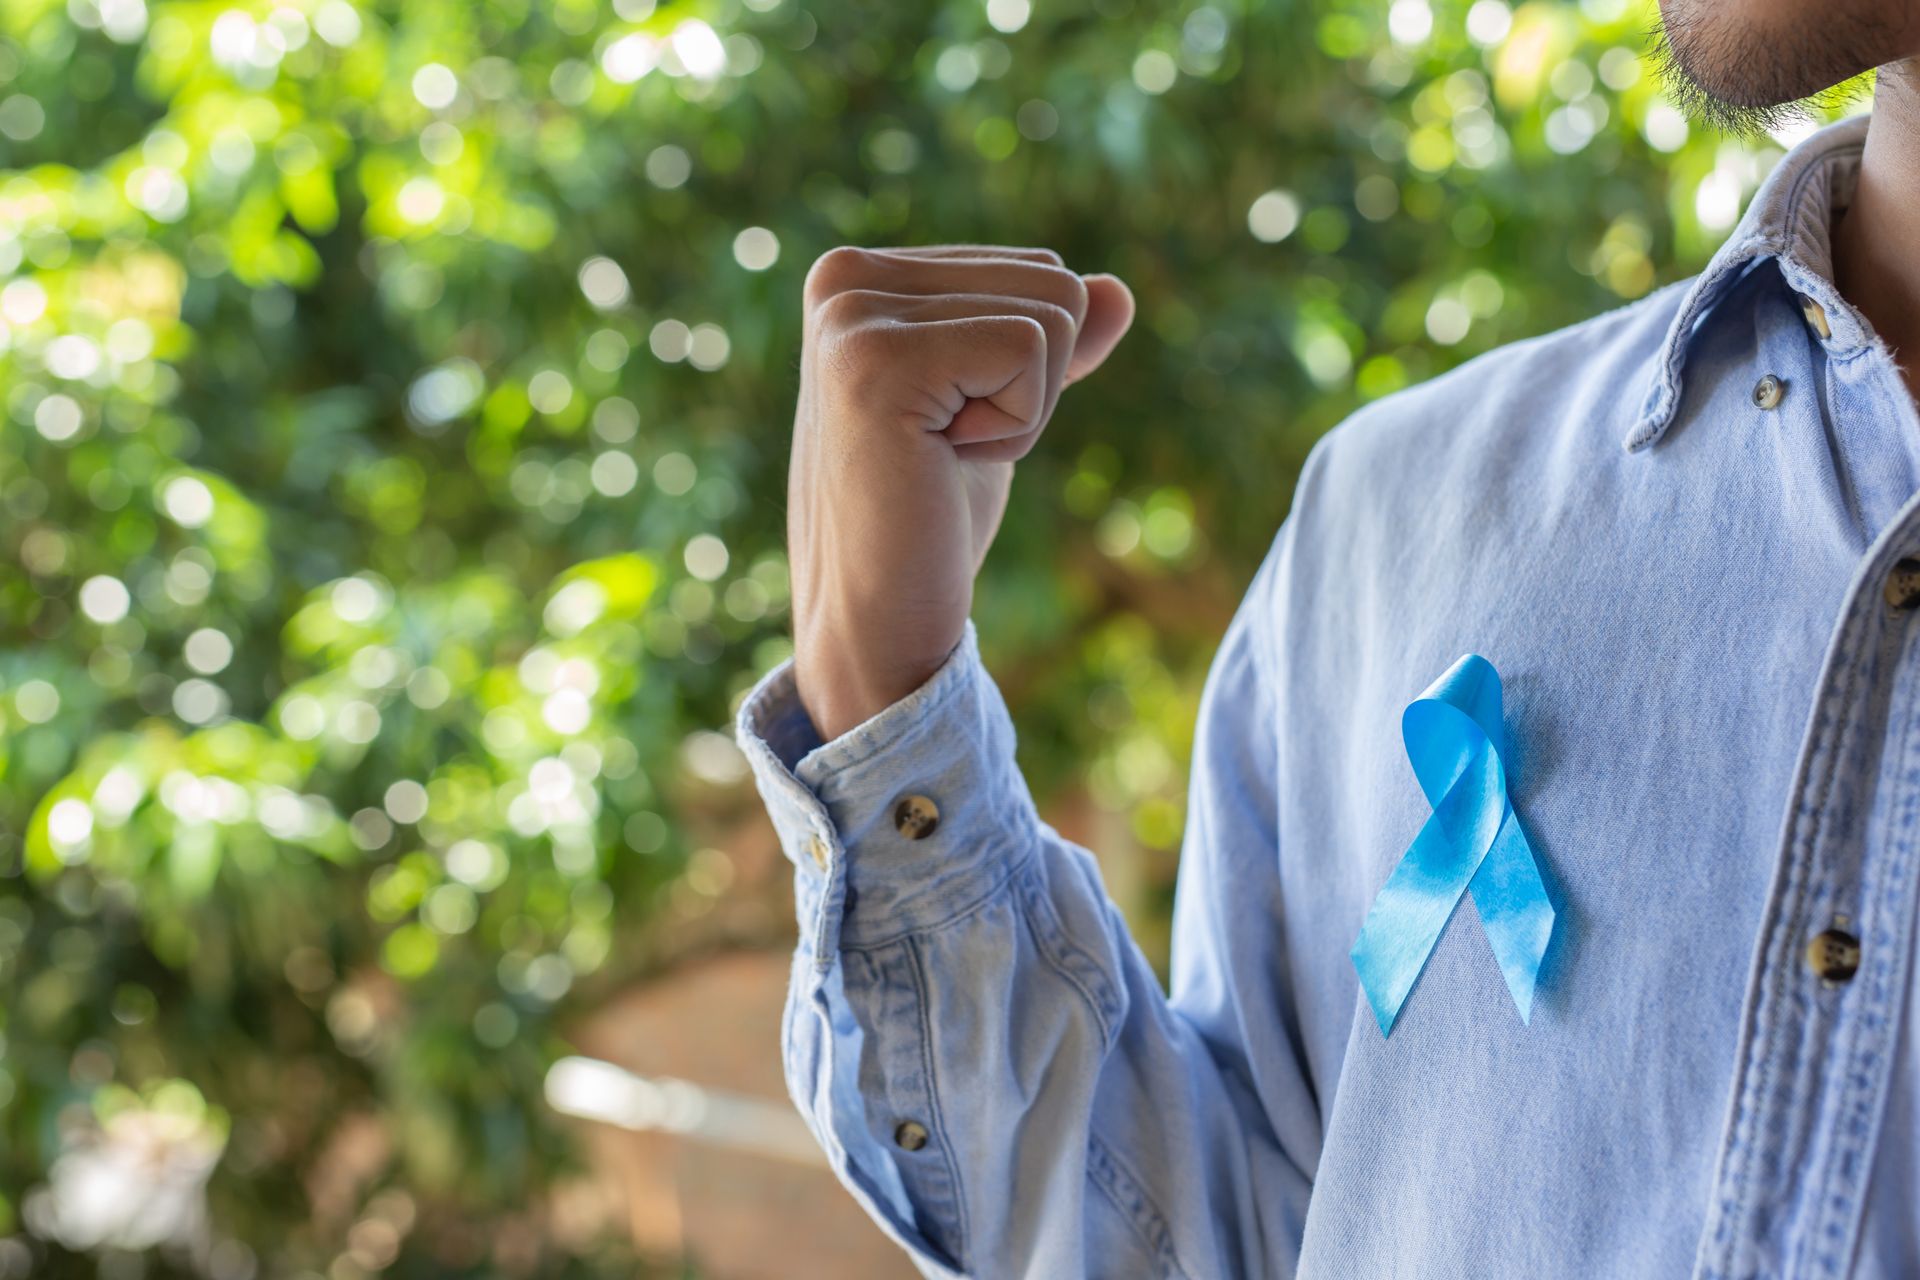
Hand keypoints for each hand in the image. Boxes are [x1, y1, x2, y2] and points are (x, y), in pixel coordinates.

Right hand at [786, 245, 1135, 741]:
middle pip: (1052, 279)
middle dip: (1032, 383)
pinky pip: (1030, 349)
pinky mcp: (876, 358)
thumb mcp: (1000, 410)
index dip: (1028, 368)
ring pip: (1052, 312)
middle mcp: (844, 277)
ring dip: (1023, 409)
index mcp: (864, 275)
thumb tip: (1119, 292)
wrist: (878, 616)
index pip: (1036, 269)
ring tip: (937, 455)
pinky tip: (938, 461)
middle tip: (945, 448)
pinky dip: (1016, 427)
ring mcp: (852, 314)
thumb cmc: (931, 517)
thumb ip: (1049, 343)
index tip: (947, 428)